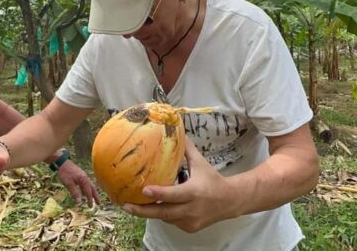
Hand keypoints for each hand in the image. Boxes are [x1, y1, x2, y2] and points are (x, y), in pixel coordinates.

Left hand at [56, 160, 100, 205]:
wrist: (62, 162)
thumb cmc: (65, 172)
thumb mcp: (69, 183)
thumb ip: (74, 192)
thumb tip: (79, 202)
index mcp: (83, 179)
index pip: (88, 191)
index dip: (90, 199)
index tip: (91, 206)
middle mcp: (85, 177)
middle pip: (92, 188)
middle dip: (95, 196)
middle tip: (99, 203)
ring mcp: (83, 176)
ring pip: (89, 185)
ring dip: (91, 192)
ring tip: (93, 199)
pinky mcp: (80, 175)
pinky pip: (85, 183)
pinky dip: (86, 189)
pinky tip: (83, 193)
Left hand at [122, 137, 241, 232]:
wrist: (231, 201)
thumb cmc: (213, 180)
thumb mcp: (200, 163)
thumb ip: (187, 149)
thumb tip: (176, 129)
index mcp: (193, 192)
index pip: (173, 195)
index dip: (158, 193)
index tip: (144, 190)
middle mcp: (191, 209)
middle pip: (163, 212)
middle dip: (142, 210)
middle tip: (125, 205)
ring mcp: (190, 221)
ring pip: (165, 217)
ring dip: (151, 211)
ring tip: (133, 205)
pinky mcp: (190, 228)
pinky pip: (171, 221)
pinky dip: (164, 214)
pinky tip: (157, 206)